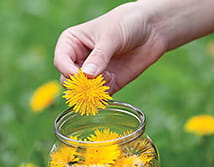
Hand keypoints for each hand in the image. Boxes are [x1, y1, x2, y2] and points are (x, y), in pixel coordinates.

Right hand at [53, 2, 168, 94]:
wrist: (152, 28)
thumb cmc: (127, 23)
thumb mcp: (111, 37)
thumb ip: (99, 57)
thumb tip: (87, 76)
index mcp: (71, 43)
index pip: (61, 60)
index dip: (67, 70)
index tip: (81, 74)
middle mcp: (79, 60)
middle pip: (68, 79)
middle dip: (78, 84)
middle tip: (92, 84)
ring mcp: (93, 73)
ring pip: (82, 91)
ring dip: (90, 93)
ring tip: (104, 84)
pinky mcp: (108, 83)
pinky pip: (99, 96)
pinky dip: (102, 97)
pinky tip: (110, 88)